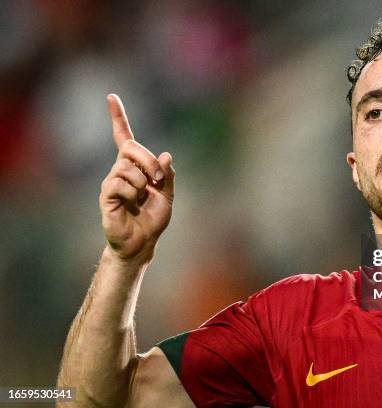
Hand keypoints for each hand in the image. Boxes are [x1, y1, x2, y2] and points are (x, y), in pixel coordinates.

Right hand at [99, 94, 174, 262]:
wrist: (143, 242)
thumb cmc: (153, 219)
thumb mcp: (168, 194)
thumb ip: (167, 175)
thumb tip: (165, 155)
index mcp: (135, 167)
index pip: (123, 137)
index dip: (118, 118)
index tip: (111, 97)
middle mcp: (120, 170)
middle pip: (131, 148)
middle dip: (148, 161)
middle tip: (157, 180)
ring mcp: (112, 182)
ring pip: (126, 167)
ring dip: (142, 182)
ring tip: (143, 197)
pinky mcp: (107, 196)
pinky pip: (119, 183)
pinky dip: (133, 192)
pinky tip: (132, 203)